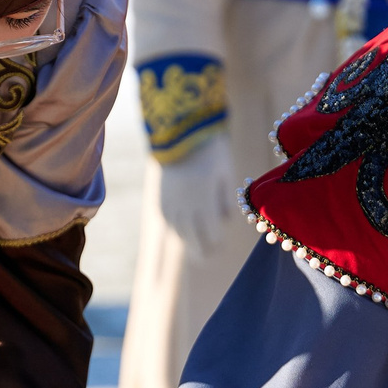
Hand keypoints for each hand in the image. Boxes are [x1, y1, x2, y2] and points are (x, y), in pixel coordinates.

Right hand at [156, 132, 239, 252]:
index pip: (211, 236)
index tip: (221, 243)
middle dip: (203, 250)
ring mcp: (170, 207)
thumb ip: (225, 201)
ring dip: (190, 242)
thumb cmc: (210, 152)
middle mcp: (185, 210)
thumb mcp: (226, 175)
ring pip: (180, 236)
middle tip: (208, 254)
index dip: (217, 243)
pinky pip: (170, 225)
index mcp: (204, 204)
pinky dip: (178, 230)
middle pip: (194, 242)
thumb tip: (223, 220)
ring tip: (197, 247)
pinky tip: (184, 231)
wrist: (180, 134)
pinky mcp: (161, 202)